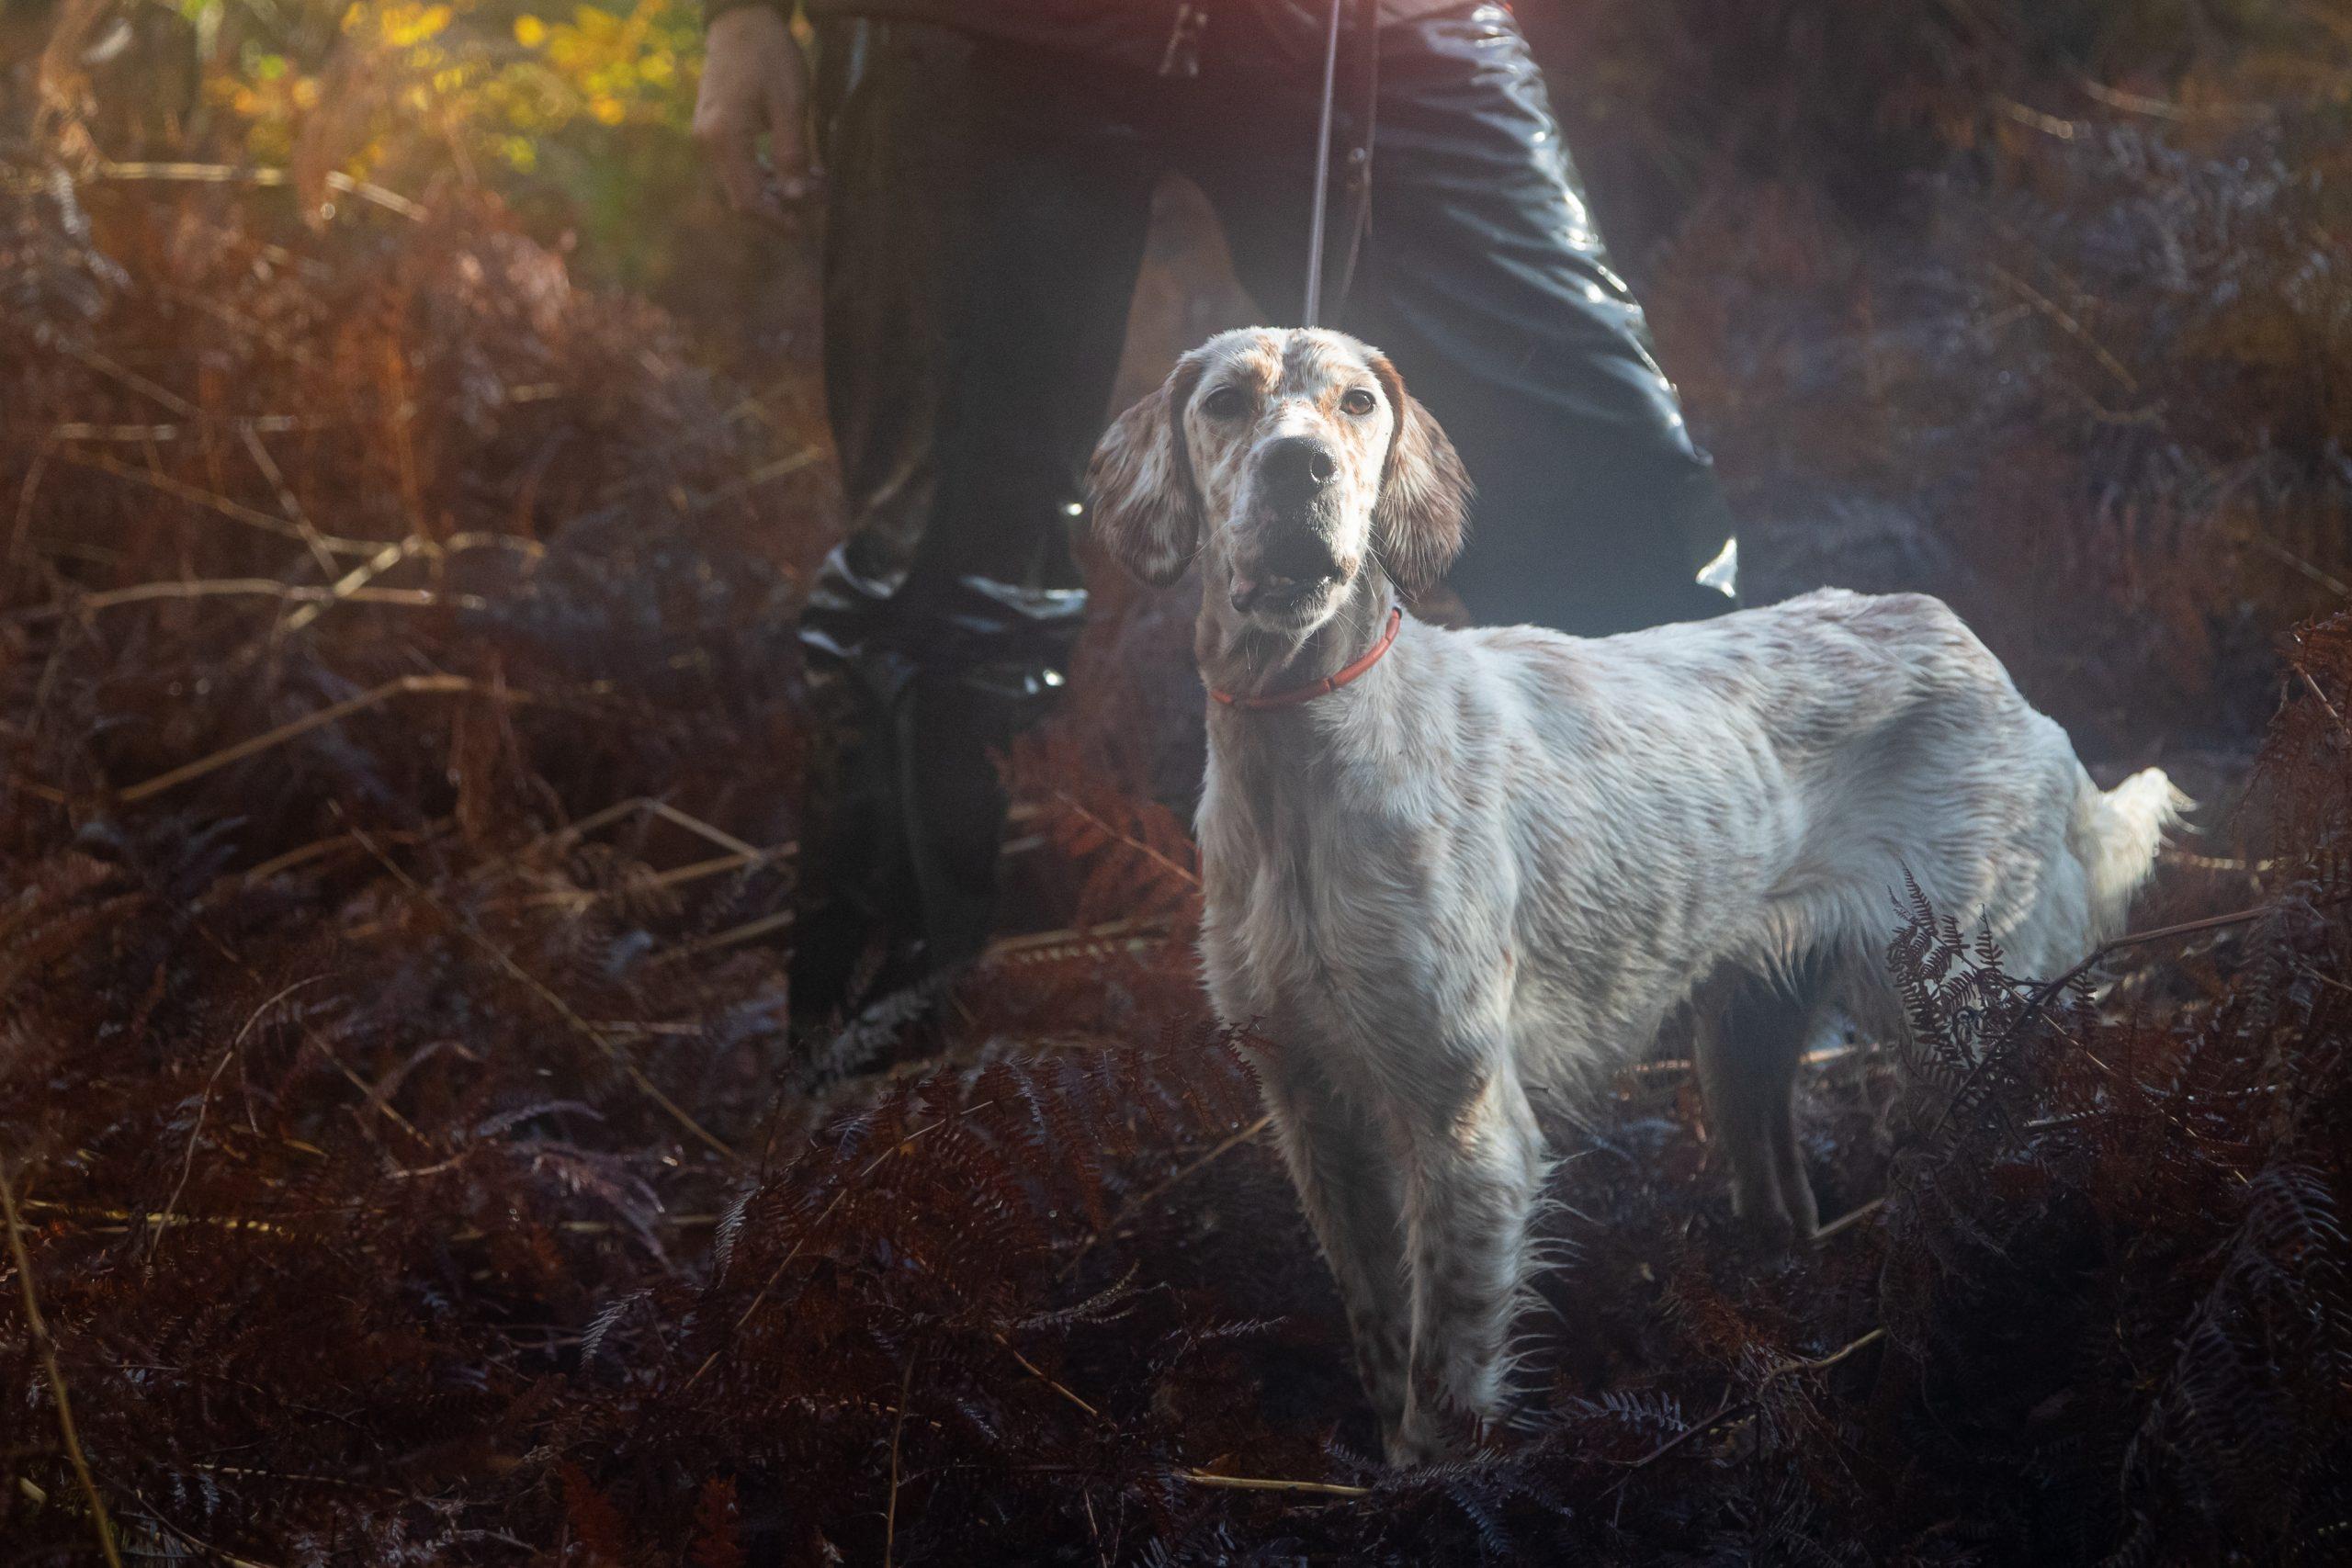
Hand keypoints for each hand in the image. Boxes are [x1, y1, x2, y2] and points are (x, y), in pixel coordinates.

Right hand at [693, 6, 817, 222]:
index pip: (748, 200)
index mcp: (725, 137)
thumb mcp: (791, 102)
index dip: (777, 221)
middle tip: (818, 200)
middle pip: (742, 197)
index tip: (805, 229)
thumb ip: (792, 152)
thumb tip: (796, 198)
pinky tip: (794, 169)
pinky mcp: (714, 129)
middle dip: (781, 208)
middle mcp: (708, 141)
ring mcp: (707, 135)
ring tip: (814, 183)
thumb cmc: (768, 54)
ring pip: (741, 183)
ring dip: (777, 192)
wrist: (741, 20)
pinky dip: (766, 174)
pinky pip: (738, 165)